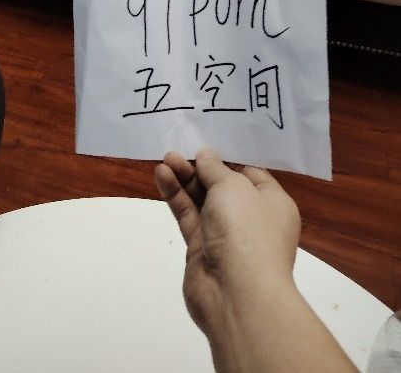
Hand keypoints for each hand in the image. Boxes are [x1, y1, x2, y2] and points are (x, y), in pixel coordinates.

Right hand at [155, 149, 300, 335]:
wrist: (236, 293)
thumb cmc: (247, 231)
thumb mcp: (233, 186)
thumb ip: (215, 169)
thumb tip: (207, 156)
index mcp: (273, 204)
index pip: (251, 174)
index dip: (228, 159)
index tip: (207, 143)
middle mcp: (252, 219)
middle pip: (223, 186)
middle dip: (201, 168)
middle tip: (178, 151)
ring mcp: (226, 236)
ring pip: (202, 201)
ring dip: (184, 180)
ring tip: (164, 159)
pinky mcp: (202, 249)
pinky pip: (189, 216)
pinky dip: (176, 197)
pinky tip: (162, 176)